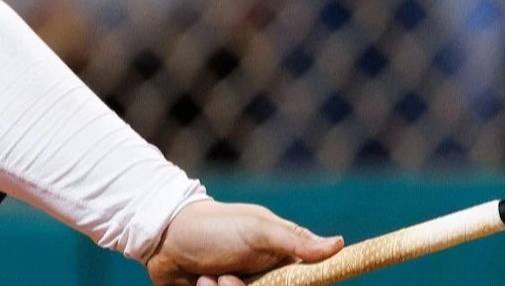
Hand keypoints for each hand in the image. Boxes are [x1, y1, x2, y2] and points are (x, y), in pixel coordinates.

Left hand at [143, 199, 343, 285]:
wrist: (166, 235)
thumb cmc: (216, 225)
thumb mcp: (258, 230)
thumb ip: (295, 240)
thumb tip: (338, 244)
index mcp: (284, 265)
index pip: (306, 284)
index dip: (298, 285)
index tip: (273, 282)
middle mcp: (267, 282)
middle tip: (227, 279)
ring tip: (210, 279)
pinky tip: (200, 282)